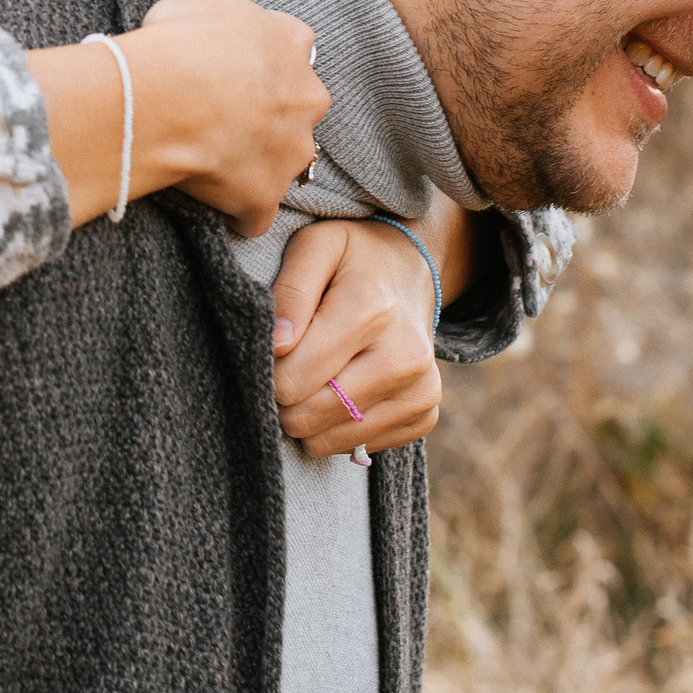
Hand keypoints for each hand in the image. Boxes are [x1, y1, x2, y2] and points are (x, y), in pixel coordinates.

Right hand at [21, 0, 325, 234]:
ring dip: (256, 163)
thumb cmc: (183, 39)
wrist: (167, 96)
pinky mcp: (263, 196)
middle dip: (269, 114)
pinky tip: (213, 204)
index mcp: (293, 45)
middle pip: (297, 108)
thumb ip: (231, 4)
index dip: (262, 59)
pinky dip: (238, 212)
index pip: (293, 47)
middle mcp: (306, 98)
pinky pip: (255, 213)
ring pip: (283, 161)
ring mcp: (290, 151)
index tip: (235, 67)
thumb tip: (228, 13)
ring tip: (212, 161)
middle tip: (222, 115)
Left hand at [269, 218, 442, 458]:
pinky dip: (337, 428)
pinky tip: (340, 391)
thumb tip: (275, 345)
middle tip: (284, 369)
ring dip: (307, 419)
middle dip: (282, 399)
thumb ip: (289, 291)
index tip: (267, 354)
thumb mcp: (313, 247)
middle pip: (309, 415)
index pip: (292, 379)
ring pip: (331, 440)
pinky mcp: (426, 412)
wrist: (411, 270)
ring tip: (311, 378)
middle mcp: (404, 356)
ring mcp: (421, 389)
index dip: (266, 372)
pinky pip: (360, 446)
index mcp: (370, 311)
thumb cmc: (351, 259)